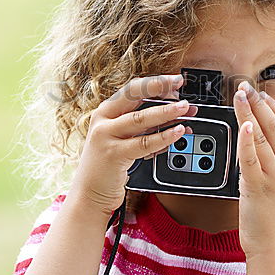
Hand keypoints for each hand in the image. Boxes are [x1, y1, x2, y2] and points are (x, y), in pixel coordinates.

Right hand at [70, 73, 196, 217]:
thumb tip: (175, 114)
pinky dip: (164, 137)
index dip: (155, 82)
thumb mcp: (123, 139)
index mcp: (105, 112)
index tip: (175, 80)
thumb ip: (144, 127)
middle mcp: (103, 120)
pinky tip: (178, 132)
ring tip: (185, 109)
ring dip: (166, 112)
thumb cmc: (108, 165)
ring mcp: (106, 137)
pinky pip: (144, 143)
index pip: (131, 89)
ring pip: (141, 119)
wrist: (89, 193)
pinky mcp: (113, 155)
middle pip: (133, 96)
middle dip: (159, 87)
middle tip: (180, 85)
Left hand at [233, 81, 274, 260]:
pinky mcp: (258, 187)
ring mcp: (274, 177)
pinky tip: (244, 125)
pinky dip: (248, 139)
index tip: (261, 92)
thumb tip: (254, 150)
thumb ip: (268, 168)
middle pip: (274, 127)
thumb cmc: (270, 222)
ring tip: (241, 95)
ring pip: (262, 137)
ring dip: (250, 113)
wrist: (274, 249)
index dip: (272, 108)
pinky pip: (252, 158)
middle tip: (246, 85)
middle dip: (260, 103)